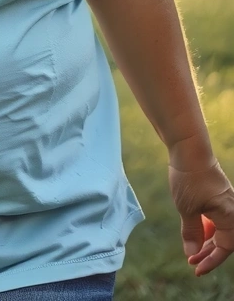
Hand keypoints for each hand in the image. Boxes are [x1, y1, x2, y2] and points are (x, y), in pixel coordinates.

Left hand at [169, 158, 233, 274]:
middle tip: (191, 261)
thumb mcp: (187, 208)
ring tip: (191, 249)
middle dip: (208, 253)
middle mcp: (233, 212)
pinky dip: (207, 228)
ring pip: (220, 230)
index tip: (195, 268)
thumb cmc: (189, 179)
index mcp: (231, 218)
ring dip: (206, 241)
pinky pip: (217, 219)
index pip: (224, 248)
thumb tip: (192, 252)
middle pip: (224, 241)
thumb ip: (192, 232)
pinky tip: (194, 231)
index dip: (210, 261)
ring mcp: (227, 204)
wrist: (189, 149)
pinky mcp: (219, 197)